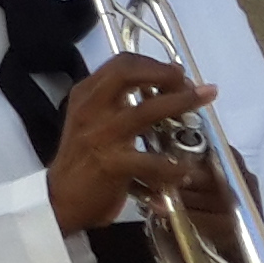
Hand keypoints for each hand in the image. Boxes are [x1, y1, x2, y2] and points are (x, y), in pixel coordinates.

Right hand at [48, 53, 225, 236]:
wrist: (60, 198)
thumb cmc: (83, 160)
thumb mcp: (91, 122)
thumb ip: (116, 106)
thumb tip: (158, 93)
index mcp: (86, 95)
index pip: (120, 64)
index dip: (153, 65)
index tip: (177, 74)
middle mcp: (90, 108)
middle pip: (128, 73)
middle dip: (165, 75)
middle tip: (192, 85)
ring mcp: (100, 135)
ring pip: (145, 111)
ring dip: (180, 104)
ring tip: (203, 104)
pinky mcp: (111, 164)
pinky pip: (152, 161)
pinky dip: (174, 166)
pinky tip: (186, 172)